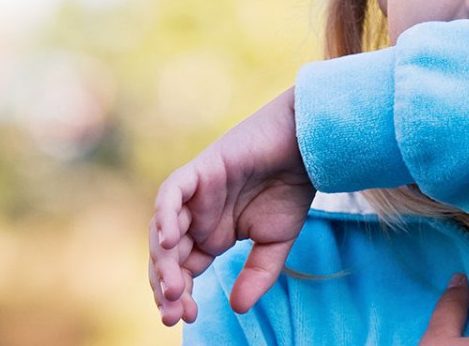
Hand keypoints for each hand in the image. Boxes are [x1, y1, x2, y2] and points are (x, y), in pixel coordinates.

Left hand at [149, 88, 316, 325]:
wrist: (305, 149)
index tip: (188, 317)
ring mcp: (194, 195)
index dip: (180, 295)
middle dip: (166, 286)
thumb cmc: (291, 190)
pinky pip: (170, 195)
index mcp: (210, 236)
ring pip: (163, 230)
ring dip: (164, 261)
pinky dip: (165, 216)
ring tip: (174, 289)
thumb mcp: (275, 244)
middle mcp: (196, 217)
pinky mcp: (198, 172)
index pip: (183, 270)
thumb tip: (237, 308)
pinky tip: (169, 242)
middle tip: (174, 314)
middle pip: (167, 256)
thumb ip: (256, 275)